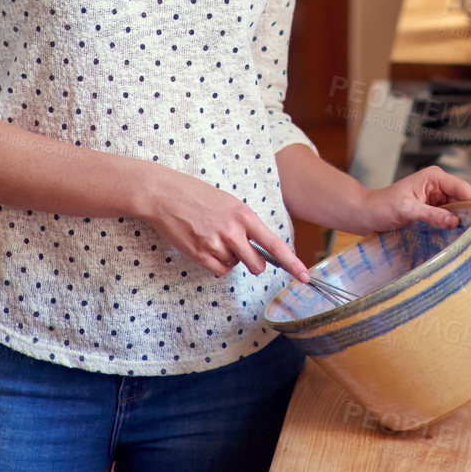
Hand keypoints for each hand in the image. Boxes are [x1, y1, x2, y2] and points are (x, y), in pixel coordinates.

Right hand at [131, 164, 311, 285]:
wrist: (165, 194)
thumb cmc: (198, 196)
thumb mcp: (229, 203)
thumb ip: (246, 224)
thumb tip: (259, 247)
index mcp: (244, 215)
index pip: (274, 244)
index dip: (292, 263)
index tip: (305, 276)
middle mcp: (233, 231)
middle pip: (257, 264)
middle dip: (254, 264)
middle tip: (243, 253)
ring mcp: (215, 243)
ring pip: (234, 266)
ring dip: (228, 258)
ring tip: (213, 237)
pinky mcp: (199, 254)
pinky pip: (219, 271)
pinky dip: (216, 265)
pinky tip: (206, 247)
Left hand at [351, 166, 470, 234]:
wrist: (365, 213)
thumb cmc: (382, 206)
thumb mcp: (408, 210)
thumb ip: (432, 215)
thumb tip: (455, 222)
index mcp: (434, 177)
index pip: (462, 188)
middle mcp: (438, 186)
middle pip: (464, 199)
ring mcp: (436, 199)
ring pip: (459, 210)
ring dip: (464, 223)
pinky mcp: (432, 211)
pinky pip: (448, 218)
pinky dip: (454, 227)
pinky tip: (459, 238)